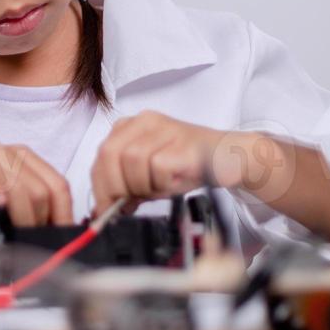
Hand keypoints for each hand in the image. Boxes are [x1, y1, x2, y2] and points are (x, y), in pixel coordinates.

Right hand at [0, 142, 73, 245]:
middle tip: (28, 240)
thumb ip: (34, 216)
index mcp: (25, 161)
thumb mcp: (9, 215)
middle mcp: (8, 152)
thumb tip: (66, 239)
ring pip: (21, 186)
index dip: (63, 216)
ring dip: (22, 215)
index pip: (59, 186)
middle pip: (43, 189)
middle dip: (40, 220)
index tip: (60, 242)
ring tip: (13, 231)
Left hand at [90, 109, 272, 212]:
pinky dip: (161, 184)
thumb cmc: (188, 165)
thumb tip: (105, 207)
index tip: (104, 208)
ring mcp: (165, 129)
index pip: (101, 154)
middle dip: (114, 187)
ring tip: (159, 189)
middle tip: (127, 205)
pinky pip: (158, 167)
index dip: (100, 185)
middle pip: (110, 154)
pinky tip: (173, 183)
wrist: (229, 157)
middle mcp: (145, 122)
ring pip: (132, 161)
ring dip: (142, 186)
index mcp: (131, 126)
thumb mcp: (148, 173)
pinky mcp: (183, 142)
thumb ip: (125, 183)